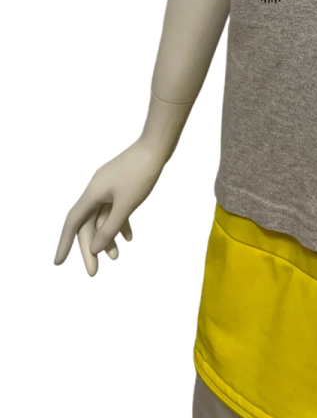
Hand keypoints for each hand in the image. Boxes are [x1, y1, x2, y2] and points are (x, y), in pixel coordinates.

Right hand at [53, 137, 168, 275]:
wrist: (157, 146)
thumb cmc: (141, 173)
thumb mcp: (127, 205)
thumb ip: (110, 228)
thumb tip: (96, 249)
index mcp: (92, 194)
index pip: (72, 224)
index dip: (64, 244)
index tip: (58, 263)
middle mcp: (96, 190)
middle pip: (87, 225)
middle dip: (90, 248)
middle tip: (94, 272)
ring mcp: (108, 187)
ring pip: (102, 218)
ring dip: (107, 237)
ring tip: (116, 257)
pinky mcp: (121, 184)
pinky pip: (115, 208)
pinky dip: (120, 223)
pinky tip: (129, 237)